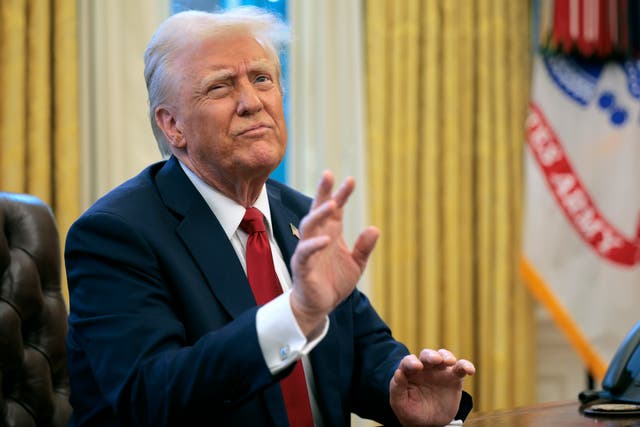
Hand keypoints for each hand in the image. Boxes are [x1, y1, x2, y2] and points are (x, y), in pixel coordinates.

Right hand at [289, 171, 378, 336]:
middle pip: (318, 210)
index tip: (350, 180)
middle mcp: (317, 238)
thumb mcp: (356, 264)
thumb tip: (375, 229)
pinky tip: (326, 240)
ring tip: (332, 204)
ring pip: (309, 226)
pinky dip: (314, 245)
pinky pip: (306, 252)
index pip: (335, 209)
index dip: (341, 194)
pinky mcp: (302, 266)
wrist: (319, 306)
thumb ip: (364, 248)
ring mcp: (308, 250)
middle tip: (328, 174)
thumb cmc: (334, 282)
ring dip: (319, 214)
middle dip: (323, 192)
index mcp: (330, 234)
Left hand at [390, 349, 474, 426]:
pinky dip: (465, 366)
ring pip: (443, 356)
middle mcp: (425, 368)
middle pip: (427, 355)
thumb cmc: (411, 411)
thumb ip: (397, 389)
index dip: (411, 362)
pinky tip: (469, 370)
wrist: (428, 423)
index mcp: (409, 372)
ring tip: (449, 362)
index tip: (416, 367)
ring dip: (446, 356)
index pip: (408, 362)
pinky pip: (460, 368)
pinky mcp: (454, 378)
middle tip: (435, 360)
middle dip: (430, 355)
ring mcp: (440, 371)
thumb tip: (398, 373)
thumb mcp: (400, 404)